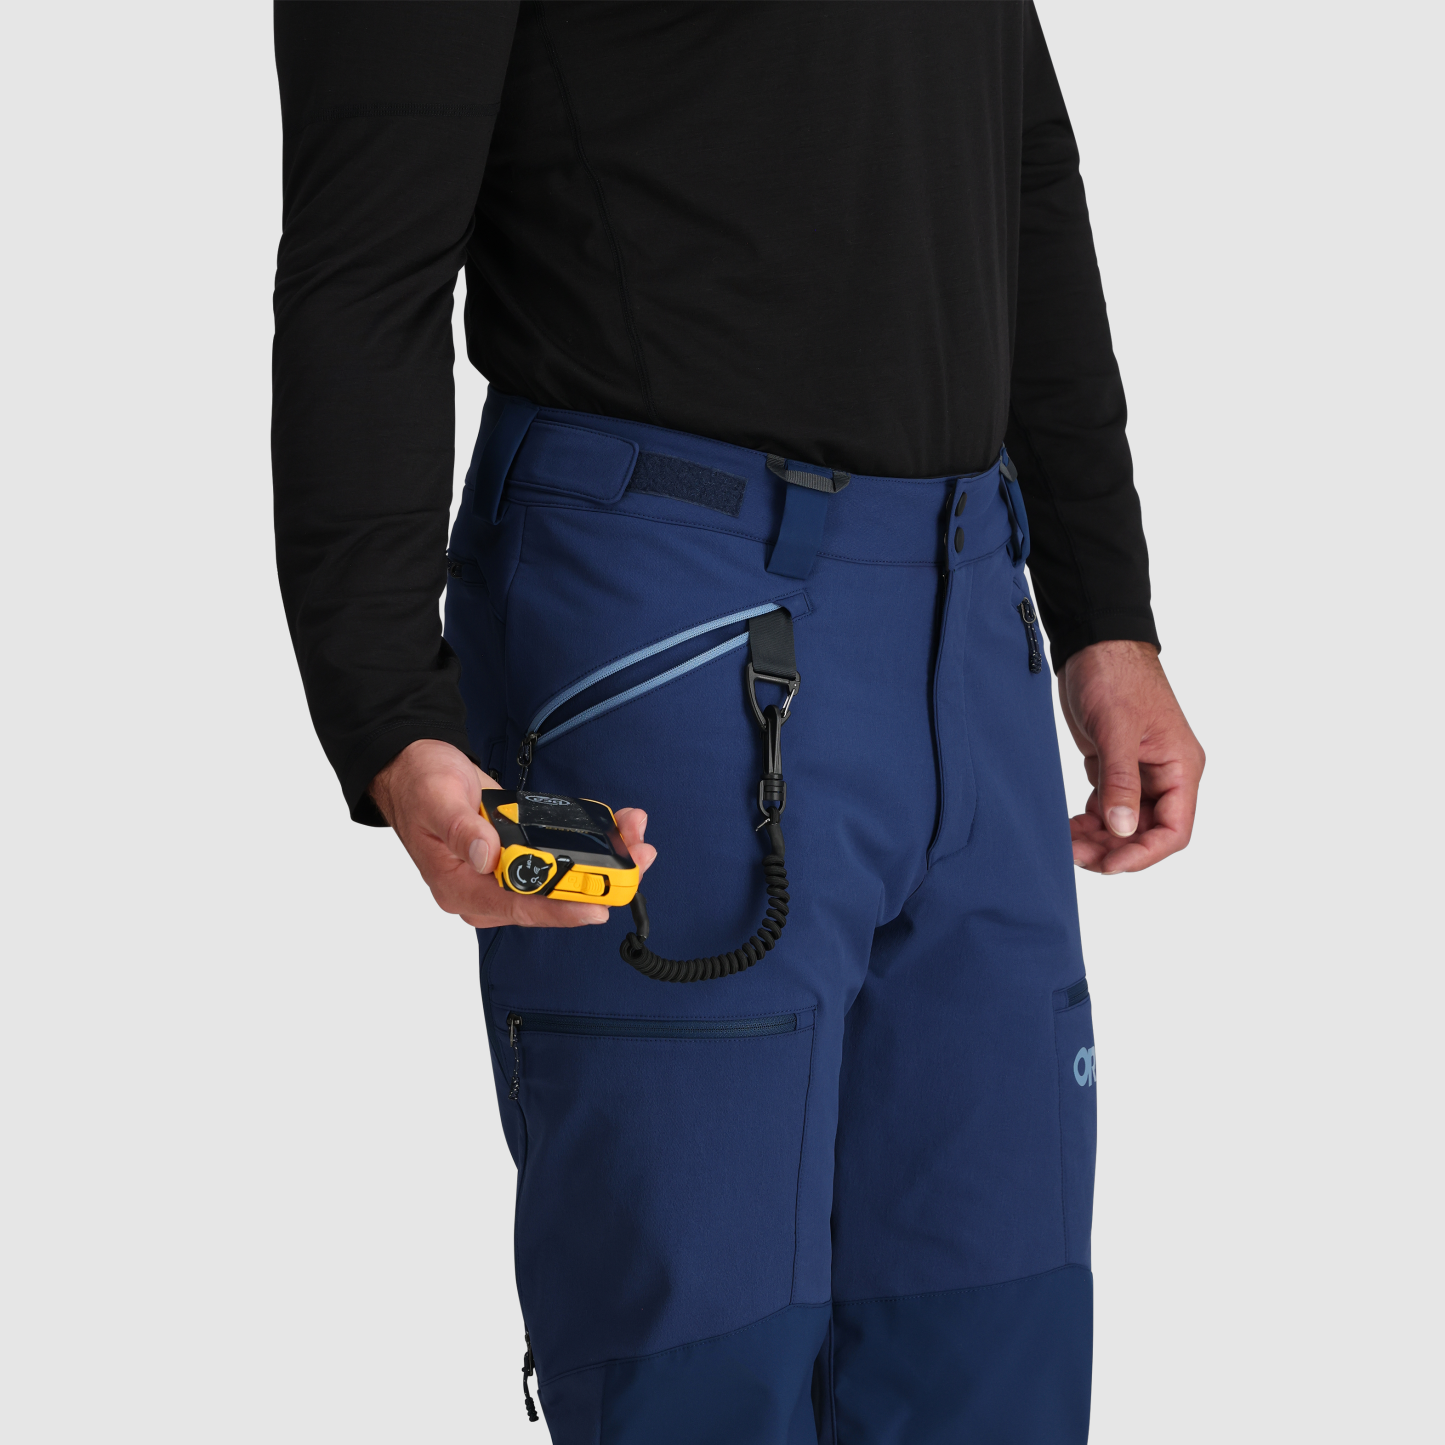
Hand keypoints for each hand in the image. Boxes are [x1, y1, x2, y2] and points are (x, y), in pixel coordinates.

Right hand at [369, 739, 657, 925]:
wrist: (415, 769)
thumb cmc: (421, 785)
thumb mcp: (437, 800)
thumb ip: (461, 829)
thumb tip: (486, 856)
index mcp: (459, 887)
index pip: (515, 907)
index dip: (558, 910)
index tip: (596, 907)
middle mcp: (484, 889)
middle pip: (547, 901)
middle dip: (595, 884)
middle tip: (636, 862)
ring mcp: (503, 874)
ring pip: (559, 882)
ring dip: (601, 863)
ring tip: (637, 842)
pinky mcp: (518, 855)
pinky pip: (557, 860)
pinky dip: (589, 846)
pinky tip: (617, 831)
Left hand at [1059, 640, 1203, 873]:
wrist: (1094, 643)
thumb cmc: (1115, 676)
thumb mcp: (1116, 729)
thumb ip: (1120, 781)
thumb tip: (1122, 829)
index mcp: (1181, 767)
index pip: (1174, 830)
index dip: (1144, 854)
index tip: (1109, 865)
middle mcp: (1166, 775)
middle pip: (1147, 832)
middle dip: (1114, 849)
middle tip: (1074, 854)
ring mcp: (1141, 772)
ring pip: (1125, 823)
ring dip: (1099, 839)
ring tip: (1066, 844)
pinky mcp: (1116, 766)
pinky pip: (1108, 806)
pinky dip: (1090, 821)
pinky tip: (1069, 826)